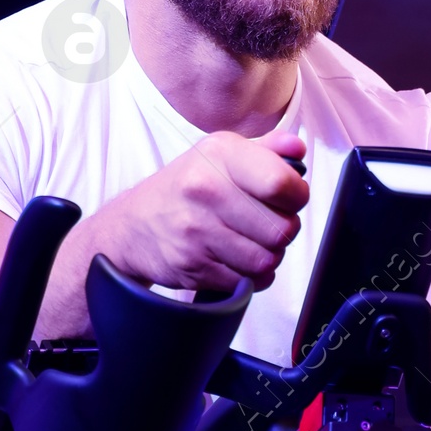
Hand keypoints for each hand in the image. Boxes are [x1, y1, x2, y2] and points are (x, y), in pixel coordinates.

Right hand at [93, 129, 308, 293]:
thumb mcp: (219, 155)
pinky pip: (246, 281)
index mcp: (220, 155)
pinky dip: (250, 277)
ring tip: (251, 243)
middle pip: (282, 228)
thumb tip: (297, 149)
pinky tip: (235, 260)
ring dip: (268, 257)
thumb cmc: (185, 189)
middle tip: (267, 225)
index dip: (297, 196)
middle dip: (283, 231)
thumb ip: (265, 150)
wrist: (133, 226)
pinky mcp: (194, 266)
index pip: (281, 183)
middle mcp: (206, 190)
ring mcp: (198, 231)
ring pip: (266, 259)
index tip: (290, 198)